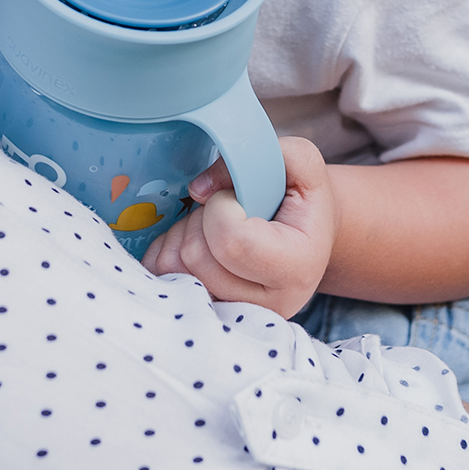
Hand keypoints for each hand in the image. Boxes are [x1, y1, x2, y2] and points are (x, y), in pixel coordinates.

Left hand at [141, 137, 337, 318]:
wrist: (306, 238)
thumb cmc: (301, 198)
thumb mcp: (298, 160)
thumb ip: (255, 154)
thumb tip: (197, 190)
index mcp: (297, 267)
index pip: (230, 240)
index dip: (221, 205)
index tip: (239, 197)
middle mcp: (269, 305)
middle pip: (196, 256)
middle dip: (200, 219)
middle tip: (224, 210)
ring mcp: (236, 314)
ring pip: (174, 268)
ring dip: (184, 233)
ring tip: (213, 226)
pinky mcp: (208, 313)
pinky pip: (161, 277)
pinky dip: (168, 249)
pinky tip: (196, 240)